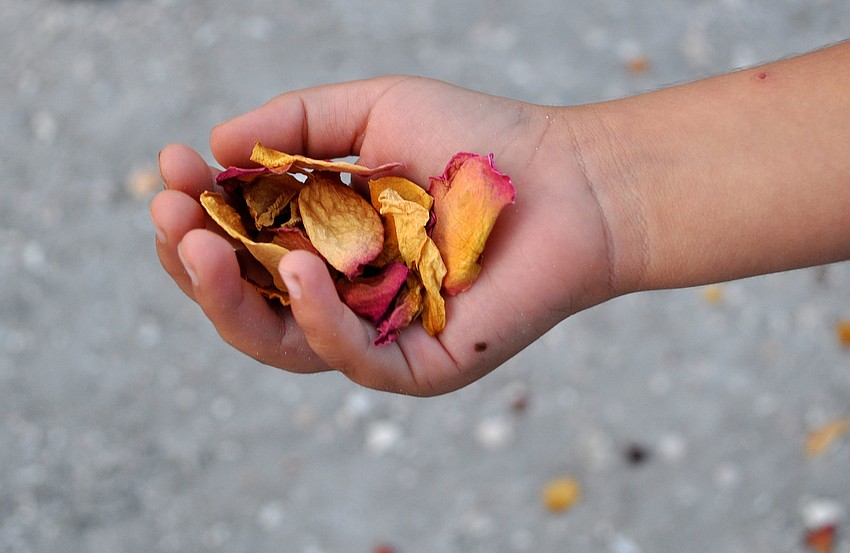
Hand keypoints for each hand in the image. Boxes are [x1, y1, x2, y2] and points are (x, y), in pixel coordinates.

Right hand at [150, 76, 615, 394]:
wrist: (572, 178)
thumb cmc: (478, 141)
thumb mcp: (377, 111)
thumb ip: (299, 126)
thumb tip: (215, 143)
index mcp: (328, 240)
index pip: (242, 243)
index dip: (199, 212)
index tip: (171, 169)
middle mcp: (346, 292)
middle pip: (249, 302)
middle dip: (196, 263)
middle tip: (167, 216)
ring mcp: (379, 331)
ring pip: (283, 342)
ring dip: (231, 299)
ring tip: (198, 246)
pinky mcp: (421, 364)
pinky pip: (352, 359)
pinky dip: (319, 320)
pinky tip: (299, 269)